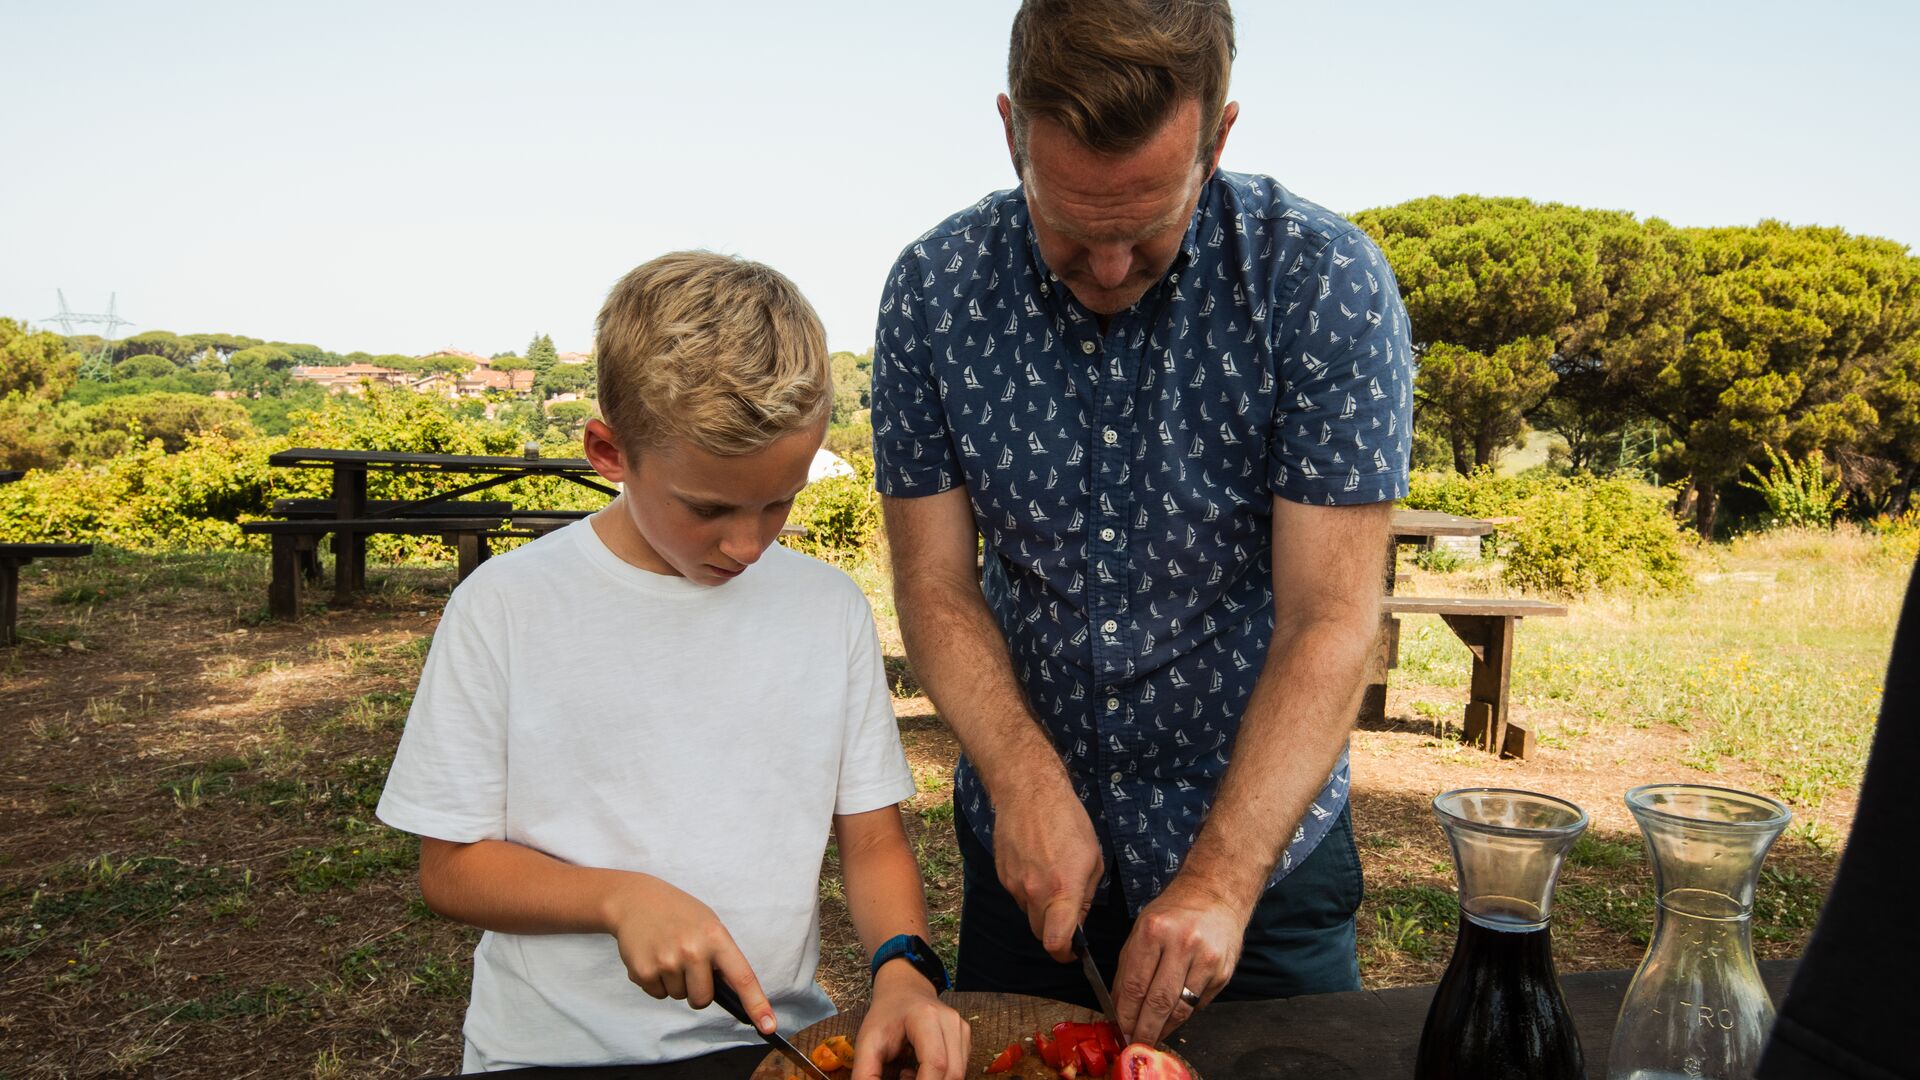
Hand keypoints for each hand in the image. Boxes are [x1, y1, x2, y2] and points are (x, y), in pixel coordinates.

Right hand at [603, 875, 776, 1033]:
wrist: (636, 899)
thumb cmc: (679, 913)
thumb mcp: (709, 926)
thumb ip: (722, 957)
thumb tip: (735, 994)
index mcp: (716, 937)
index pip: (742, 977)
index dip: (757, 1004)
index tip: (768, 1026)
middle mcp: (693, 951)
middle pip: (703, 1000)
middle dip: (698, 990)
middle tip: (688, 964)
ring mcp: (667, 962)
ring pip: (679, 997)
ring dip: (675, 982)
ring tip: (667, 953)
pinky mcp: (643, 971)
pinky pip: (658, 994)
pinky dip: (656, 982)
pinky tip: (652, 956)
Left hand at [850, 962, 969, 1079]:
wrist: (903, 991)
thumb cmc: (886, 1016)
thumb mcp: (867, 1043)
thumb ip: (866, 1073)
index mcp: (925, 1017)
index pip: (936, 1062)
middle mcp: (950, 1021)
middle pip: (952, 1073)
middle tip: (901, 1079)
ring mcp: (961, 1029)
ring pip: (958, 1075)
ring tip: (908, 1074)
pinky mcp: (965, 1039)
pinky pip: (959, 1070)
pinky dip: (940, 1079)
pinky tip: (920, 1070)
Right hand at [991, 779, 1103, 961]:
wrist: (1028, 792)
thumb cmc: (1068, 820)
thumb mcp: (1093, 858)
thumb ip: (1086, 896)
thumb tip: (1079, 920)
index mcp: (1062, 890)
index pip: (1056, 941)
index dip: (1065, 953)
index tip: (1073, 952)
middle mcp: (1034, 892)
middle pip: (1041, 934)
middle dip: (1055, 933)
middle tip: (1068, 917)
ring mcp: (1014, 884)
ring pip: (1029, 913)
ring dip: (1042, 909)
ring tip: (1053, 879)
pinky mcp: (1002, 875)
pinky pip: (1018, 895)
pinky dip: (1029, 891)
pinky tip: (1038, 866)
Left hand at [1112, 876, 1249, 1045]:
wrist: (1215, 895)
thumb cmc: (1173, 913)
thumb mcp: (1141, 929)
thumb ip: (1129, 968)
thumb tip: (1118, 1007)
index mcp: (1154, 931)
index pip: (1135, 985)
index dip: (1126, 1015)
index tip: (1120, 1031)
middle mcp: (1181, 944)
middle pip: (1159, 1002)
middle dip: (1144, 1030)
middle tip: (1136, 1045)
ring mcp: (1206, 959)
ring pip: (1181, 1009)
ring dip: (1164, 1029)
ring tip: (1152, 1037)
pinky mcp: (1222, 972)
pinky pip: (1199, 1004)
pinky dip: (1184, 1015)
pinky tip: (1173, 1018)